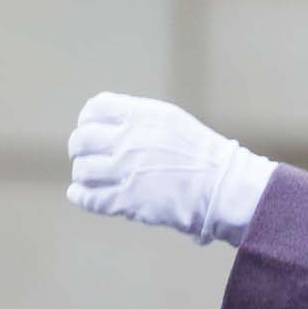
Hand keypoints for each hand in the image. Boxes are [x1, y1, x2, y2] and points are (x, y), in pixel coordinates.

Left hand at [67, 93, 277, 246]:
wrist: (228, 189)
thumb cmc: (208, 158)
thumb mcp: (175, 124)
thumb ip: (141, 121)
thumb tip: (108, 126)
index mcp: (145, 116)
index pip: (96, 108)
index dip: (88, 120)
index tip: (91, 129)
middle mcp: (131, 139)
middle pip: (82, 139)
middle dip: (80, 149)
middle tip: (86, 157)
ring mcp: (126, 170)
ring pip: (82, 170)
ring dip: (83, 175)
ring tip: (90, 179)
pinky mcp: (126, 200)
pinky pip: (88, 197)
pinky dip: (81, 196)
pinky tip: (81, 194)